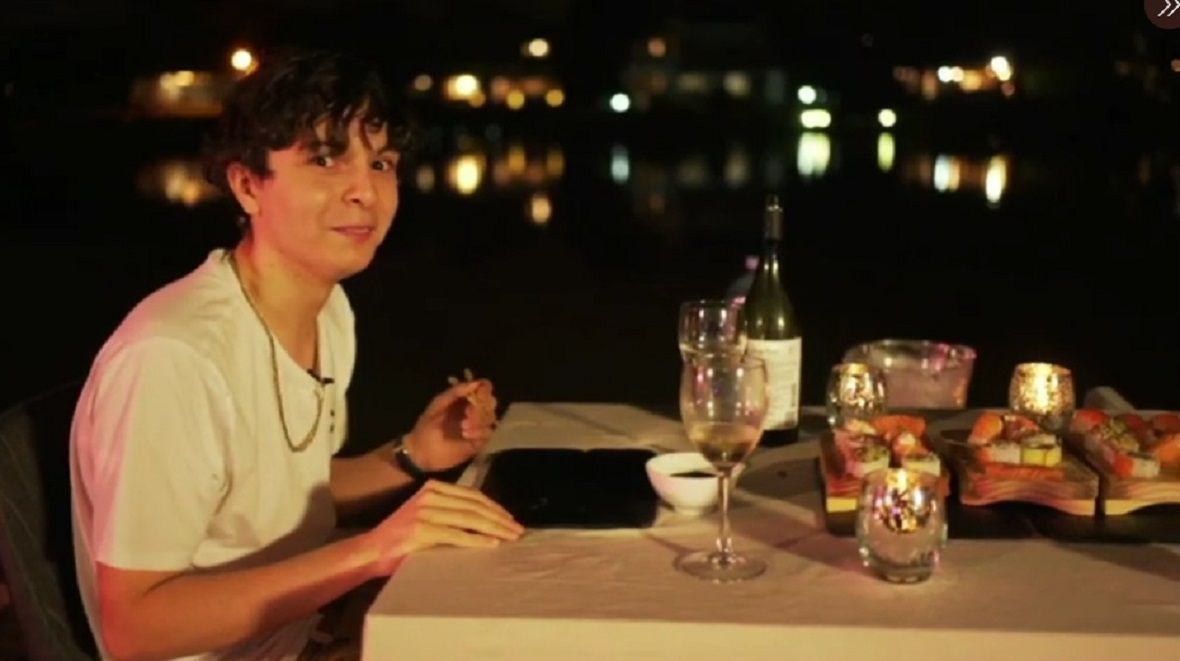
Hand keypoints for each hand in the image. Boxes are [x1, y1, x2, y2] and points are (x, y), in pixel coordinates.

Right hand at [363, 480, 523, 575]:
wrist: (372, 550)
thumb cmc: (402, 536)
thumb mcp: (427, 513)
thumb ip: (450, 510)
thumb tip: (485, 517)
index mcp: (434, 487)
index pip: (472, 495)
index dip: (495, 507)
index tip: (510, 519)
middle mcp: (430, 495)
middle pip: (474, 505)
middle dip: (500, 518)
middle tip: (518, 530)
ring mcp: (426, 511)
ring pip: (470, 518)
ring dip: (494, 528)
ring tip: (510, 537)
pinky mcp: (422, 530)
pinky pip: (457, 534)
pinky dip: (477, 539)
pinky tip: (491, 544)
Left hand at [406, 378, 498, 472]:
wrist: (421, 451)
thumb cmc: (427, 426)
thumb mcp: (438, 405)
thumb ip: (455, 392)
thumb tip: (476, 383)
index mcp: (464, 399)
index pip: (484, 389)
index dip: (484, 390)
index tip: (477, 396)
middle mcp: (474, 411)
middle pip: (491, 403)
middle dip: (482, 407)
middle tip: (467, 414)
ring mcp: (477, 427)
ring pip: (491, 418)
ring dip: (479, 420)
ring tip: (463, 427)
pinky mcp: (478, 442)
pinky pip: (488, 434)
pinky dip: (479, 433)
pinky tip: (466, 435)